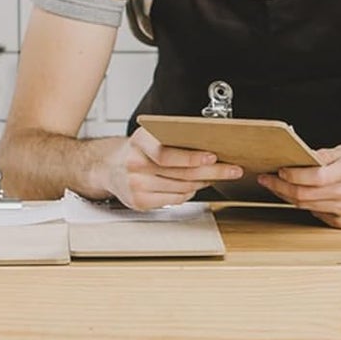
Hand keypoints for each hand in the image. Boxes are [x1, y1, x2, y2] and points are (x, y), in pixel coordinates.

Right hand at [101, 127, 242, 210]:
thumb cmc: (136, 150)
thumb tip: (207, 146)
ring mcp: (137, 186)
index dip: (192, 158)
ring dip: (203, 182)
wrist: (108, 168)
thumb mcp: (149, 137)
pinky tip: (195, 186)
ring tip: (216, 175)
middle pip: (181, 173)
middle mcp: (136, 164)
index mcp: (140, 142)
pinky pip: (175, 199)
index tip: (213, 157)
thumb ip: (172, 140)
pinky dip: (189, 193)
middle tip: (232, 170)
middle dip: (212, 172)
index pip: (167, 154)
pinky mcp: (140, 202)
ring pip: (182, 188)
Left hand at [258, 145, 340, 228]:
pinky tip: (296, 196)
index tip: (279, 169)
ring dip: (287, 196)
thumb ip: (326, 155)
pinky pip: (317, 214)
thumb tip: (300, 156)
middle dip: (281, 187)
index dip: (293, 174)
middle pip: (307, 194)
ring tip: (275, 186)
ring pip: (308, 206)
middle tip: (266, 179)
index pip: (316, 176)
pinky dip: (304, 205)